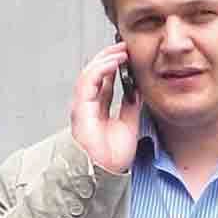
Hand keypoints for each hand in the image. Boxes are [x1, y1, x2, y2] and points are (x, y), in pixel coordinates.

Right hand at [69, 47, 139, 177]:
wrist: (107, 172)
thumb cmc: (113, 156)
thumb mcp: (129, 124)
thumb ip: (130, 106)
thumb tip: (137, 89)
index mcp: (97, 109)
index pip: (103, 81)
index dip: (113, 66)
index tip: (127, 54)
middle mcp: (87, 105)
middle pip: (94, 73)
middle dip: (108, 57)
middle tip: (123, 46)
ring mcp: (82, 106)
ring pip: (89, 74)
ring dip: (104, 59)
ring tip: (120, 50)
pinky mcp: (80, 109)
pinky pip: (87, 82)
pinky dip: (100, 69)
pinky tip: (113, 62)